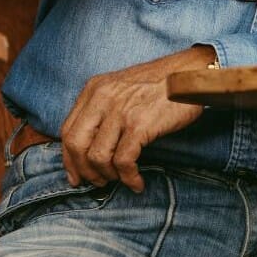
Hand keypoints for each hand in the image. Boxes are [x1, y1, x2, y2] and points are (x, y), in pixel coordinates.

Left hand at [59, 46, 214, 191]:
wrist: (189, 74)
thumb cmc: (160, 84)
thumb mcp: (121, 87)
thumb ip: (103, 107)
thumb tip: (92, 142)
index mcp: (94, 90)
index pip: (67, 130)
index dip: (69, 159)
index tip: (76, 175)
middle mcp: (102, 99)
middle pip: (76, 145)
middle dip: (84, 170)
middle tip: (96, 182)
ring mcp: (120, 112)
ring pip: (98, 156)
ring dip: (107, 175)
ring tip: (119, 180)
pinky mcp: (139, 125)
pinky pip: (124, 160)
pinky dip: (129, 177)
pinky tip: (137, 182)